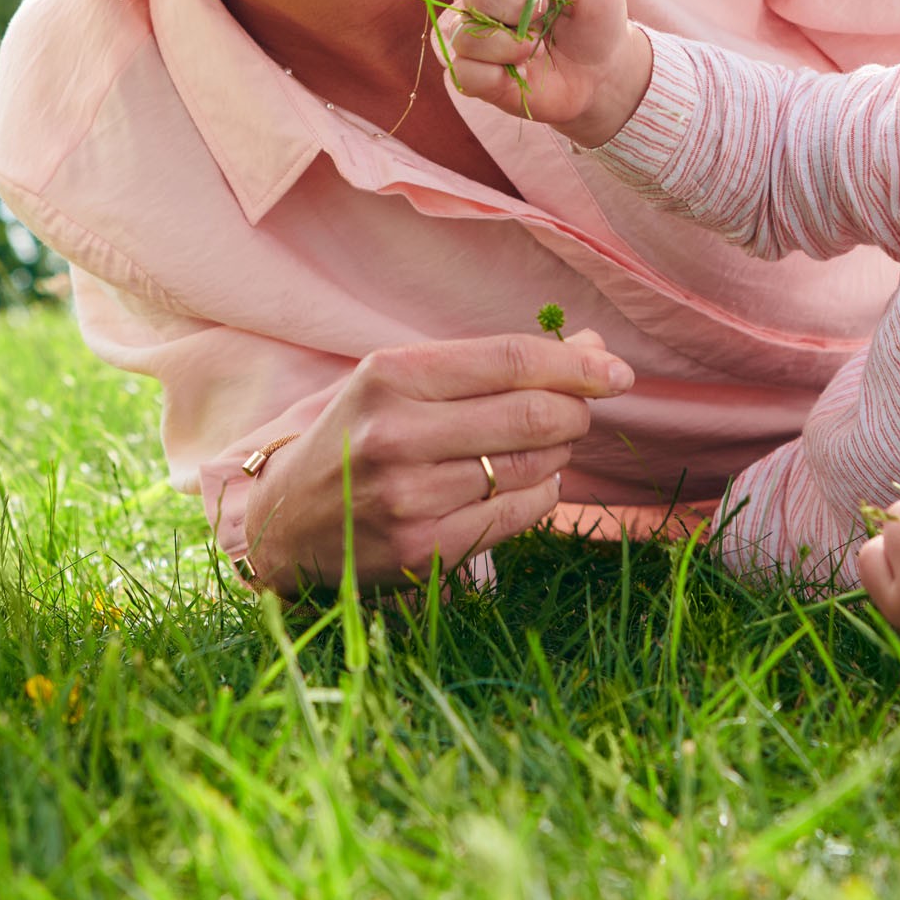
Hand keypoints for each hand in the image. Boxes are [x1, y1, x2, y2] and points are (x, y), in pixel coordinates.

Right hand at [237, 328, 634, 594]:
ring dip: (557, 453)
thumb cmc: (357, 434)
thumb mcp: (402, 381)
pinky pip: (517, 515)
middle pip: (533, 415)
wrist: (282, 520)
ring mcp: (408, 498)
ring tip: (542, 445)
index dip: (577, 365)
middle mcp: (396, 434)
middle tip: (582, 409)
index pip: (511, 361)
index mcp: (389, 375)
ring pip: (532, 468)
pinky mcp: (420, 551)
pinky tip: (524, 483)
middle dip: (575, 410)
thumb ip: (491, 364)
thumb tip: (593, 349)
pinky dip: (539, 493)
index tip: (616, 371)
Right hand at [437, 0, 651, 146]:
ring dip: (505, 45)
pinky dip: (492, 75)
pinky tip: (522, 72)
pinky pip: (463, 73)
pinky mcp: (478, 75)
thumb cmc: (597, 19)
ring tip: (534, 49)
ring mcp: (479, 36)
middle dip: (513, 8)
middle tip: (545, 17)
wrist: (604, 72)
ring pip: (462, 36)